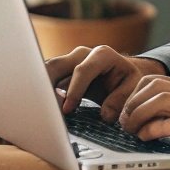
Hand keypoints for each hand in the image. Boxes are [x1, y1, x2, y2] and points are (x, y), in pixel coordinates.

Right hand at [45, 45, 167, 122]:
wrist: (122, 73)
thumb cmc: (128, 80)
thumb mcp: (132, 87)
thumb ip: (120, 100)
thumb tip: (105, 115)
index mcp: (102, 54)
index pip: (82, 70)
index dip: (74, 90)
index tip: (68, 109)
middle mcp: (82, 54)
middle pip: (57, 65)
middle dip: (47, 85)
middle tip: (45, 108)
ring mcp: (69, 61)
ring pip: (47, 71)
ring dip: (41, 89)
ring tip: (38, 109)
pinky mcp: (61, 71)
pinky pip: (47, 79)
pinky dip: (41, 92)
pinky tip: (40, 108)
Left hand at [119, 77, 169, 153]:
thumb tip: (167, 123)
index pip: (154, 81)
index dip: (133, 96)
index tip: (125, 113)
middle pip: (149, 86)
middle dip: (128, 104)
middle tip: (123, 124)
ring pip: (156, 100)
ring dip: (136, 116)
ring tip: (130, 132)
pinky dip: (153, 130)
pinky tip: (147, 139)